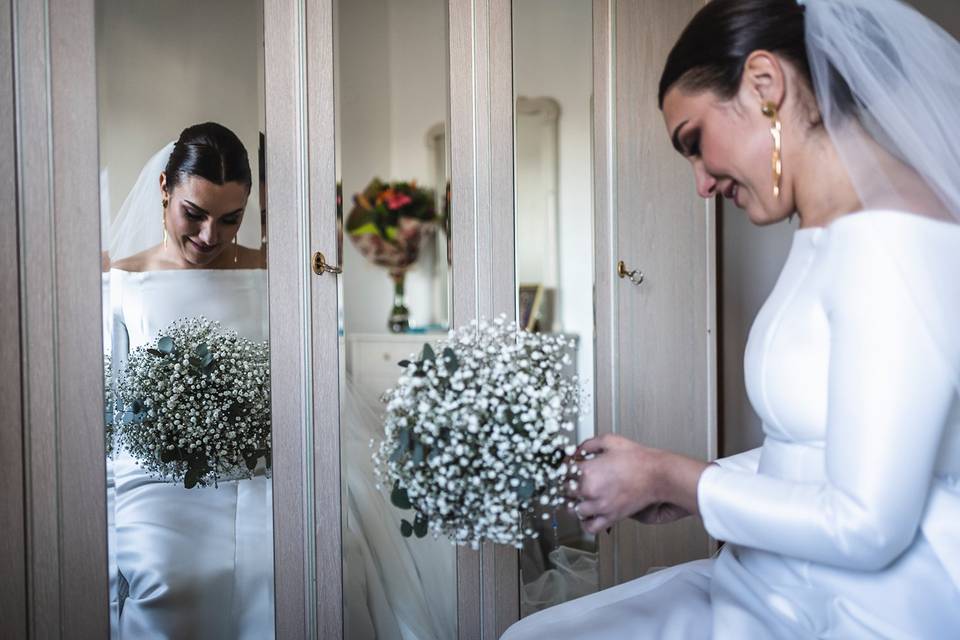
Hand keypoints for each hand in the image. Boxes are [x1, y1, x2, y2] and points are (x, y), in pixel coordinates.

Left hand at [567, 434, 708, 534]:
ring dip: (575, 503)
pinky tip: (587, 515)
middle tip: (571, 481)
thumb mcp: (610, 441)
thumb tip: (579, 449)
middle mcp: (590, 490)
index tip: (567, 467)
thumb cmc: (638, 459)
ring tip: (579, 498)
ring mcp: (600, 506)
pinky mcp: (611, 517)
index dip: (564, 467)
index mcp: (588, 470)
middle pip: (565, 491)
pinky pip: (590, 527)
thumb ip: (589, 444)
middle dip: (567, 484)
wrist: (657, 475)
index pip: (564, 471)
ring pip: (575, 510)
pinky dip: (585, 523)